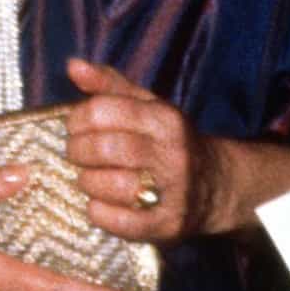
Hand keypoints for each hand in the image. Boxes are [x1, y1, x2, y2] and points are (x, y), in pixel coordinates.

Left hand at [67, 58, 207, 240]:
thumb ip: (109, 85)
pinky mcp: (170, 224)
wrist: (215, 185)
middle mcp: (173, 153)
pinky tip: (98, 205)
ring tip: (88, 179)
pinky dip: (101, 214)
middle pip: (105, 149)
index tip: (74, 127)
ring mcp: (175, 191)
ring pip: (112, 185)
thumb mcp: (146, 105)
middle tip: (75, 155)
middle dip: (78, 152)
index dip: (77, 119)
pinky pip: (124, 222)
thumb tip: (74, 66)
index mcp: (165, 118)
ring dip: (88, 183)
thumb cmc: (166, 140)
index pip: (103, 111)